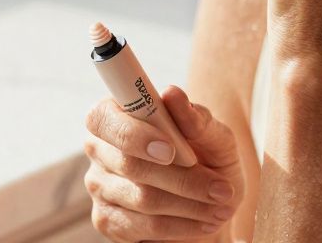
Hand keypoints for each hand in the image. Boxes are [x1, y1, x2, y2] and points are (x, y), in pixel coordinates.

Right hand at [83, 85, 244, 241]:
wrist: (211, 199)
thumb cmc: (207, 156)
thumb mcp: (213, 136)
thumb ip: (195, 117)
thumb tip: (172, 94)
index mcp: (115, 114)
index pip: (103, 118)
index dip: (134, 134)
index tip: (171, 150)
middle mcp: (99, 148)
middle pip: (128, 164)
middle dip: (181, 179)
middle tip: (222, 188)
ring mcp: (99, 186)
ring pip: (142, 199)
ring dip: (190, 205)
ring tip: (222, 205)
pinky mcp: (106, 220)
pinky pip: (143, 228)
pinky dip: (181, 227)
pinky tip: (204, 222)